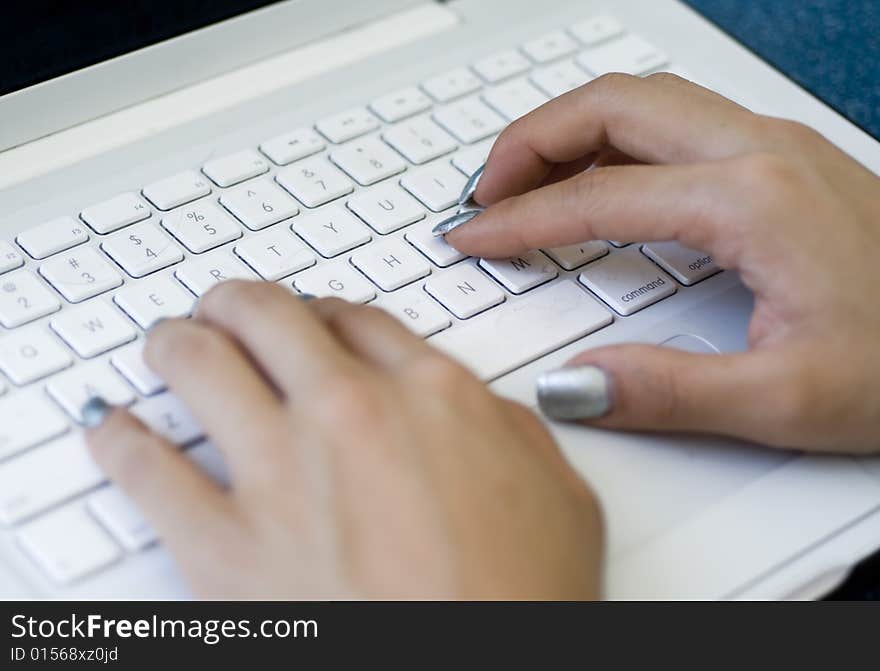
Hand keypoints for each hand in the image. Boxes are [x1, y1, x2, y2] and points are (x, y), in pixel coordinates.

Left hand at [86, 283, 602, 598]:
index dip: (323, 312)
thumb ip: (511, 432)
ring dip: (176, 343)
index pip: (356, 322)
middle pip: (269, 317)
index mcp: (432, 396)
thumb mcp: (559, 494)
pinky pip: (145, 468)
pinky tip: (114, 430)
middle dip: (239, 304)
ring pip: (199, 364)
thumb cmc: (524, 600)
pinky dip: (119, 438)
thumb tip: (480, 411)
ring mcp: (282, 472)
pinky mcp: (225, 546)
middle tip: (226, 310)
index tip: (310, 321)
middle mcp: (351, 415)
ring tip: (168, 344)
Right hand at [444, 73, 879, 453]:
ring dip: (570, 129)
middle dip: (530, 140)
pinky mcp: (782, 162)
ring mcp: (776, 147)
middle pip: (613, 105)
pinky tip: (597, 180)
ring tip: (523, 180)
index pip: (596, 196)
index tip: (470, 238)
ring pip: (644, 101)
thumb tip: (573, 385)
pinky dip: (613, 139)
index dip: (517, 218)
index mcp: (752, 201)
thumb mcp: (788, 401)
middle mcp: (762, 152)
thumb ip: (669, 392)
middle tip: (482, 192)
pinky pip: (675, 122)